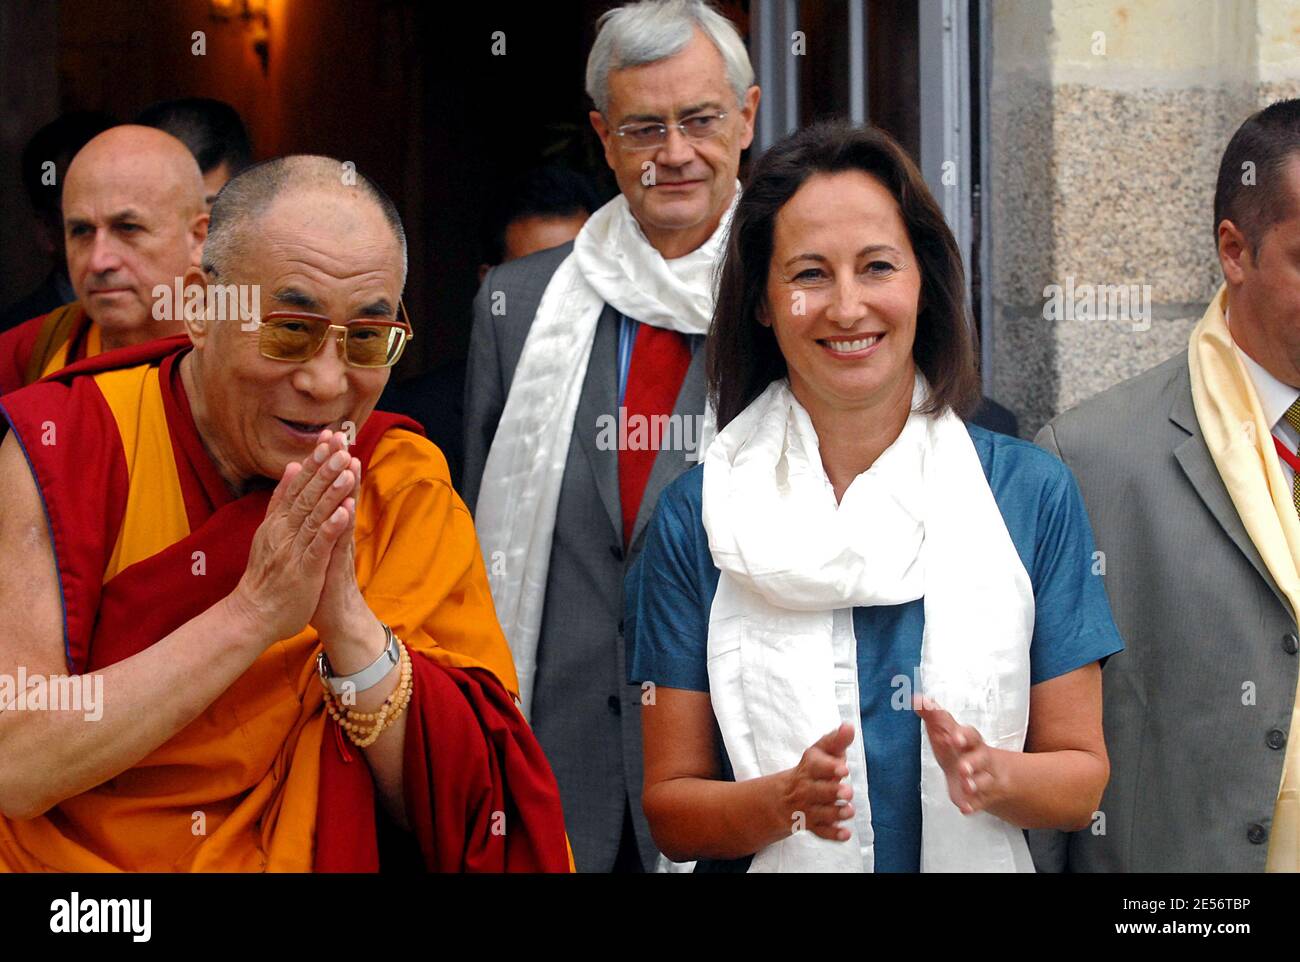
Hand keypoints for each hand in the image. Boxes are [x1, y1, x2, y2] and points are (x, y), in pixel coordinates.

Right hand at [227, 430, 357, 643]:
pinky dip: (331, 527)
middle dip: (325, 467)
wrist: (253, 615)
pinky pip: (319, 545)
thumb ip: (281, 500)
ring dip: (331, 491)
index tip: (330, 438)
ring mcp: (293, 549)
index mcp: (278, 522)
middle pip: (306, 494)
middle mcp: (284, 531)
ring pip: (314, 515)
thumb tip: (292, 467)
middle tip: (341, 443)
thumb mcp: (271, 532)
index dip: (315, 460)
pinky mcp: (304, 569)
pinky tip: (345, 512)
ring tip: (347, 468)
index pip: (298, 484)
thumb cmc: (267, 576)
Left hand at [309, 432, 382, 667]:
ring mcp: (339, 548)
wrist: (335, 619)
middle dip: (339, 465)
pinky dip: (344, 526)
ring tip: (351, 461)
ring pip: (345, 513)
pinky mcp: (339, 567)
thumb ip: (316, 523)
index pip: (327, 488)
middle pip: (338, 493)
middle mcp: (336, 533)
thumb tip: (315, 499)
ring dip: (348, 488)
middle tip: (341, 437)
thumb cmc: (320, 585)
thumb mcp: (315, 548)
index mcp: (325, 526)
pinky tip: (348, 507)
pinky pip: (342, 544)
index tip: (328, 436)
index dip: (326, 463)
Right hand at [779, 723, 855, 841]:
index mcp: (809, 768)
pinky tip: (845, 833)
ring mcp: (808, 808)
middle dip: (832, 792)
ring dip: (835, 814)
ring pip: (821, 813)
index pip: (816, 767)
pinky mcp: (812, 825)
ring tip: (849, 811)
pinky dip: (833, 835)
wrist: (785, 796)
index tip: (843, 769)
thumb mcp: (822, 752)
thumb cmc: (813, 770)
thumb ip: (837, 741)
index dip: (829, 768)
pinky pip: (821, 832)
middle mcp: (805, 789)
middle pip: (817, 792)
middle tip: (847, 792)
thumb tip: (849, 726)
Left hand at [915, 696, 1002, 815]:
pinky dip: (972, 805)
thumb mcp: (946, 730)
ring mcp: (983, 777)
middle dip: (972, 763)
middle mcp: (980, 758)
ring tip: (966, 785)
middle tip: (963, 767)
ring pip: (983, 781)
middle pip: (981, 758)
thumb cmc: (958, 746)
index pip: (970, 735)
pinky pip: (979, 802)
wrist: (984, 771)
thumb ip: (933, 716)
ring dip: (974, 783)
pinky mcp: (980, 796)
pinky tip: (965, 808)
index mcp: (970, 740)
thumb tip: (915, 698)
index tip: (954, 737)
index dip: (963, 736)